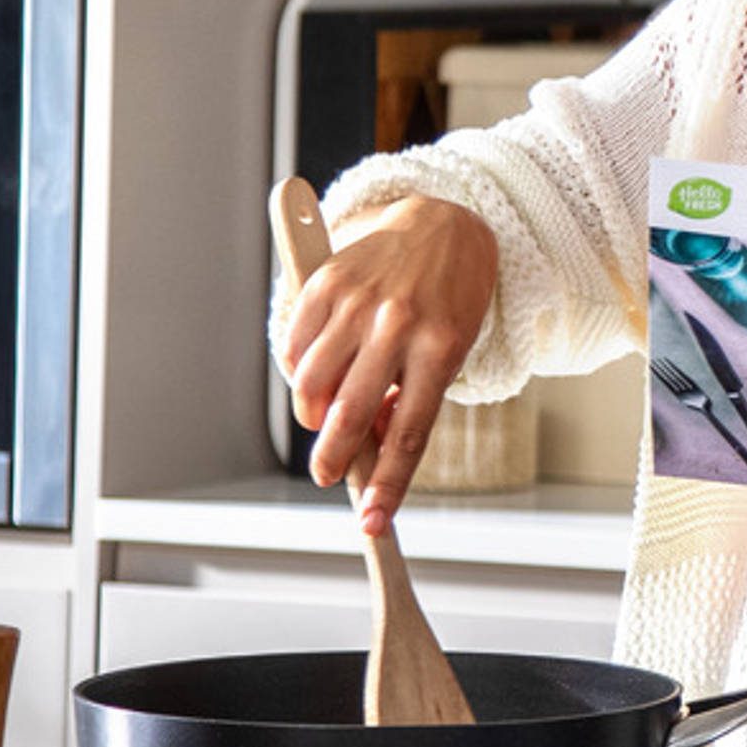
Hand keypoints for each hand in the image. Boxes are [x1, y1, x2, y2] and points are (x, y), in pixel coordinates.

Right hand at [278, 195, 498, 529]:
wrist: (443, 225)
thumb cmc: (450, 301)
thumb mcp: (451, 351)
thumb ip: (412, 398)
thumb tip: (371, 445)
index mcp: (441, 347)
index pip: (410, 433)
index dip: (389, 484)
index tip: (373, 522)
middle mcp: (398, 325)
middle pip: (351, 413)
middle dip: (334, 458)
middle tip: (329, 474)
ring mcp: (359, 303)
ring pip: (312, 384)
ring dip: (312, 414)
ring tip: (325, 413)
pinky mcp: (326, 284)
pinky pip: (295, 347)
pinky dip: (298, 373)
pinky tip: (316, 372)